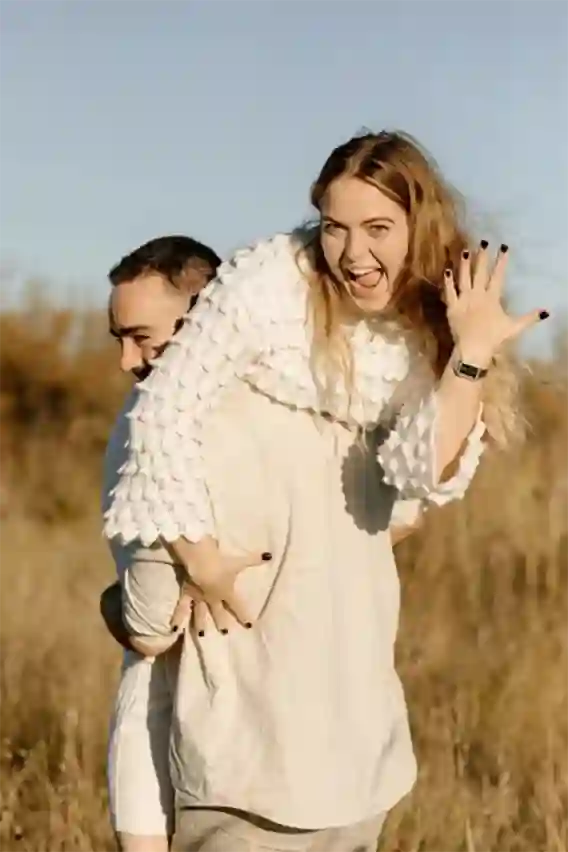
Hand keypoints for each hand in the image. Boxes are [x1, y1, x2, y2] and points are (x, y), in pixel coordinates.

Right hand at [169, 543, 271, 634]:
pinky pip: (182, 608)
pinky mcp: (187, 594)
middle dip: (222, 622)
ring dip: (201, 624)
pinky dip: (177, 618)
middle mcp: (213, 598)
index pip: (238, 606)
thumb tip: (269, 555)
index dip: (244, 615)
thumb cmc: (221, 562)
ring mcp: (199, 598)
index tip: (250, 625)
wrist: (201, 563)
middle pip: (218, 612)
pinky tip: (173, 629)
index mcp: (226, 592)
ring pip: (200, 614)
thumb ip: (254, 559)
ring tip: (202, 635)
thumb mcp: (239, 561)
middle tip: (225, 632)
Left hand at [443, 241, 548, 364]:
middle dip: (483, 256)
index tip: (503, 248)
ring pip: (464, 278)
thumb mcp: (514, 327)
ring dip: (465, 264)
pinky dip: (447, 281)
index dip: (501, 261)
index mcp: (492, 298)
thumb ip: (529, 318)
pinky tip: (446, 270)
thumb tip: (546, 312)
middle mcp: (478, 295)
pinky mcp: (452, 307)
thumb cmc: (494, 338)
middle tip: (483, 242)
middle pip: (480, 272)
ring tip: (466, 250)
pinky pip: (449, 291)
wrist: (473, 349)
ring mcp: (464, 300)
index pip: (498, 276)